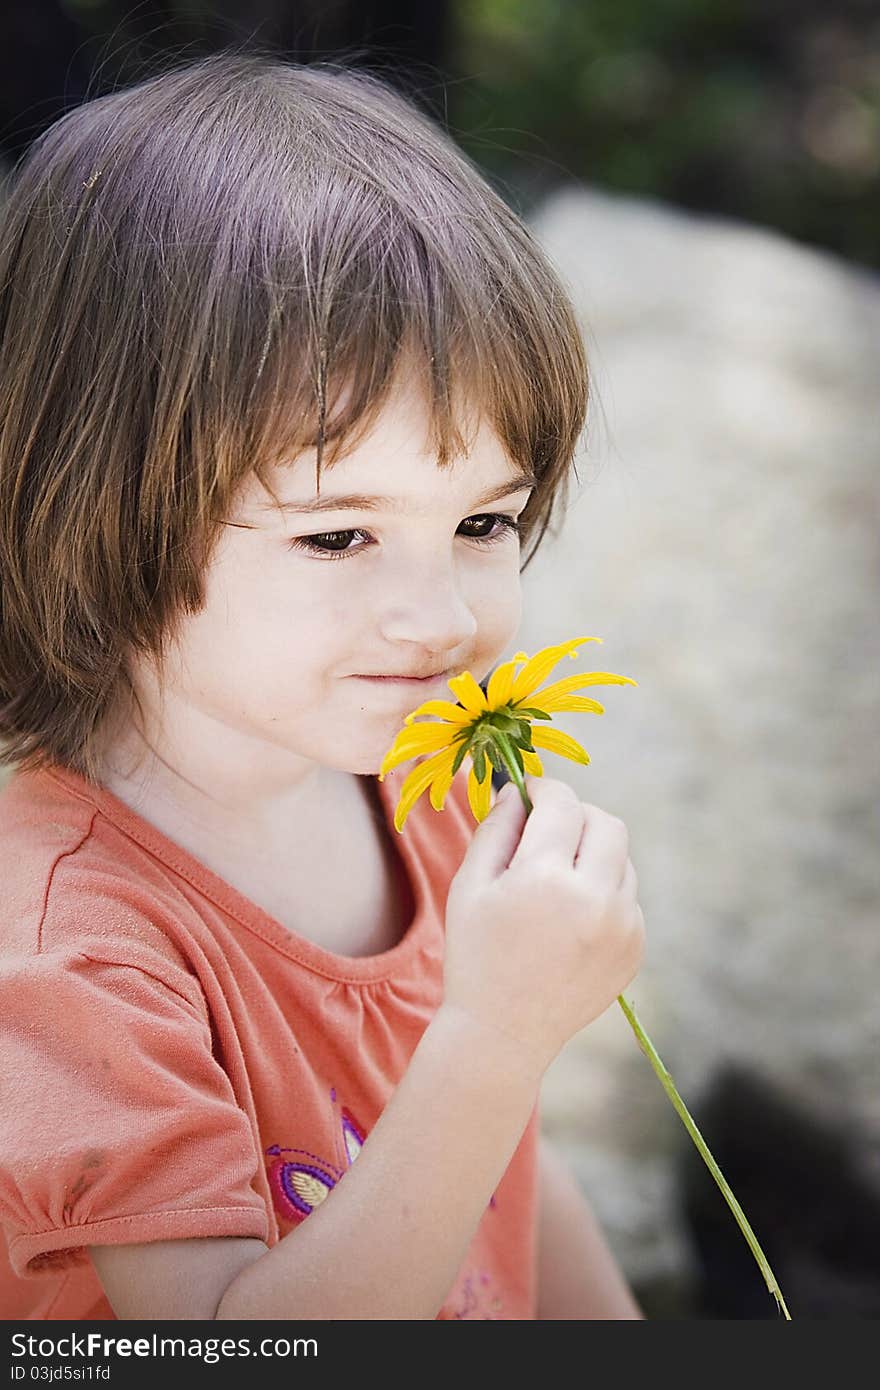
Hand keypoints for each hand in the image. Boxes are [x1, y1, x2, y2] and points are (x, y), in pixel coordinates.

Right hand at [442, 775, 644, 1077]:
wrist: (504, 1033)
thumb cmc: (476, 954)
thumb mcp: (469, 886)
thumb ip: (495, 829)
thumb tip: (519, 790)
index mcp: (546, 878)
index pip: (562, 803)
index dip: (544, 789)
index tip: (531, 793)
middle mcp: (594, 898)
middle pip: (606, 823)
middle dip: (577, 816)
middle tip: (548, 832)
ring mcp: (622, 926)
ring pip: (622, 859)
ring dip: (593, 855)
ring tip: (556, 883)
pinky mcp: (635, 948)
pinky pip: (627, 897)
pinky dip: (603, 892)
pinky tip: (570, 919)